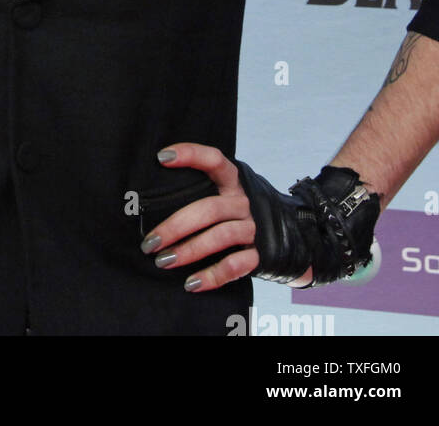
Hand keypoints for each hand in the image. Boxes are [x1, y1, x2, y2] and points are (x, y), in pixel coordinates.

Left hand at [141, 142, 267, 292]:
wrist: (289, 234)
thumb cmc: (236, 210)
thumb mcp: (225, 192)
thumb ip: (199, 190)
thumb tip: (150, 199)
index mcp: (233, 181)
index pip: (214, 160)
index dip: (191, 155)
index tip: (161, 157)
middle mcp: (244, 202)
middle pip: (209, 209)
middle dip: (175, 226)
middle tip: (149, 242)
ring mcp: (253, 228)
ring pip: (220, 237)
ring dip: (189, 250)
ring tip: (162, 261)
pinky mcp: (260, 255)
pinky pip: (234, 266)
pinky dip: (211, 276)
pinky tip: (191, 283)